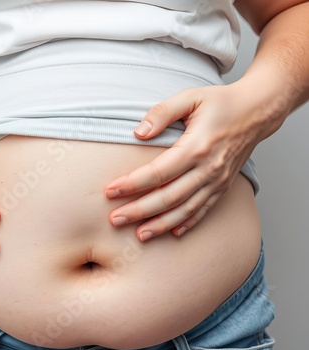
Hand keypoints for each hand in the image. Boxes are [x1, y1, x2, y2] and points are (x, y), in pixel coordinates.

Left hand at [104, 83, 281, 240]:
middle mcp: (207, 168)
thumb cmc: (221, 102)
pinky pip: (204, 210)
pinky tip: (172, 233)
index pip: (158, 172)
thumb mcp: (190, 97)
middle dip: (139, 211)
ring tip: (139, 235)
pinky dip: (188, 223)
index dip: (132, 184)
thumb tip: (139, 132)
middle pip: (168, 197)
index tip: (110, 191)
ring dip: (160, 224)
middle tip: (115, 219)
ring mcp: (217, 180)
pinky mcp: (223, 186)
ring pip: (185, 209)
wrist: (257, 111)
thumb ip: (162, 112)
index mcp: (196, 147)